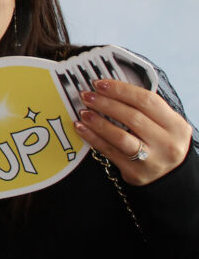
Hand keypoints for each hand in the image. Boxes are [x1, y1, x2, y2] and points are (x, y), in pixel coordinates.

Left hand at [74, 78, 192, 185]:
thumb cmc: (160, 141)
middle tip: (87, 95)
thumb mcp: (164, 123)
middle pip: (132, 117)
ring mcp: (151, 159)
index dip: (121, 90)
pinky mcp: (134, 172)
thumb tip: (109, 88)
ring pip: (120, 137)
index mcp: (176, 125)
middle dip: (106, 103)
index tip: (101, 84)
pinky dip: (92, 137)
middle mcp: (166, 143)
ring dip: (98, 122)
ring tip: (83, 112)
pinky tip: (81, 128)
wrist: (169, 175)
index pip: (147, 101)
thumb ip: (144, 107)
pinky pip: (109, 151)